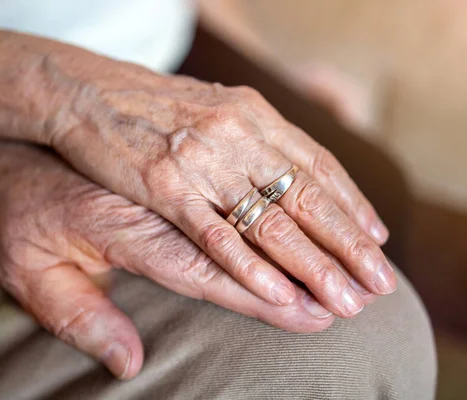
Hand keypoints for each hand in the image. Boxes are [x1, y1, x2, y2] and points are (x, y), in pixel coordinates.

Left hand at [0, 142, 373, 378]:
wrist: (14, 142)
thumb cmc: (18, 213)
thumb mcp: (27, 272)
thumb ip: (79, 316)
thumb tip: (131, 366)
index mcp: (122, 223)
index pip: (202, 265)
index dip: (257, 291)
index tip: (308, 311)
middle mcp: (161, 193)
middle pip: (246, 231)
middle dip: (308, 263)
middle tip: (360, 291)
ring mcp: (180, 164)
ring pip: (260, 193)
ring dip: (316, 223)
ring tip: (366, 251)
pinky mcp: (186, 152)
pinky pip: (249, 165)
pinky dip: (292, 183)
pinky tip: (332, 200)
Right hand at [46, 63, 395, 317]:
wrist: (86, 90)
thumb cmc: (150, 105)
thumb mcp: (213, 107)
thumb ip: (253, 135)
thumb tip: (289, 166)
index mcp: (251, 114)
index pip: (317, 163)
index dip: (351, 203)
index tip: (376, 238)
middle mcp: (235, 134)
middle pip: (306, 196)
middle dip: (348, 244)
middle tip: (380, 281)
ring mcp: (201, 161)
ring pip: (269, 221)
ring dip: (312, 265)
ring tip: (344, 299)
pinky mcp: (163, 185)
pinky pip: (214, 234)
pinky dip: (249, 266)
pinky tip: (279, 292)